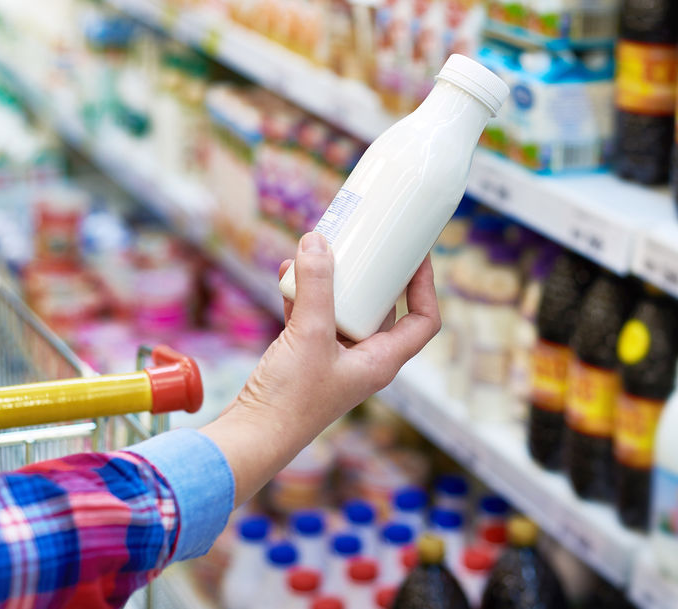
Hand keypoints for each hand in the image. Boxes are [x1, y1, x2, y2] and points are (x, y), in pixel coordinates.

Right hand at [201, 232, 439, 503]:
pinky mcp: (306, 357)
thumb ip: (315, 287)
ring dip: (334, 281)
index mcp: (381, 360)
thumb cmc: (291, 399)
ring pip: (344, 309)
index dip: (425, 285)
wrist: (252, 436)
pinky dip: (304, 294)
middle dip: (373, 274)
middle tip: (366, 243)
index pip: (423, 320)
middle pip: (383, 308)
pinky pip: (313, 317)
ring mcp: (334, 359)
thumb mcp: (308, 334)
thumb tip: (316, 241)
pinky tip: (287, 272)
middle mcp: (364, 360)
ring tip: (323, 249)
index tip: (416, 254)